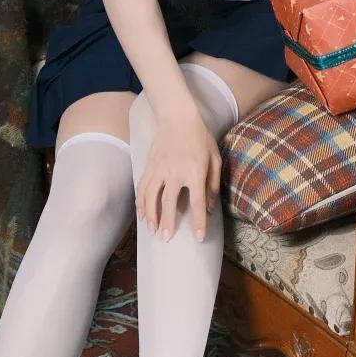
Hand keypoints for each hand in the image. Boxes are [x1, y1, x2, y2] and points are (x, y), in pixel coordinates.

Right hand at [135, 102, 223, 241]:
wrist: (178, 117)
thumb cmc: (200, 138)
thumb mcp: (215, 159)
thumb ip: (214, 183)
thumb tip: (210, 207)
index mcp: (195, 172)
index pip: (197, 202)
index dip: (198, 222)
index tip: (199, 237)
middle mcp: (175, 173)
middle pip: (170, 203)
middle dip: (168, 223)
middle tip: (167, 239)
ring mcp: (159, 169)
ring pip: (150, 197)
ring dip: (151, 215)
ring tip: (152, 230)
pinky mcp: (149, 166)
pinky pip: (142, 187)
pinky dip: (140, 202)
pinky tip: (142, 213)